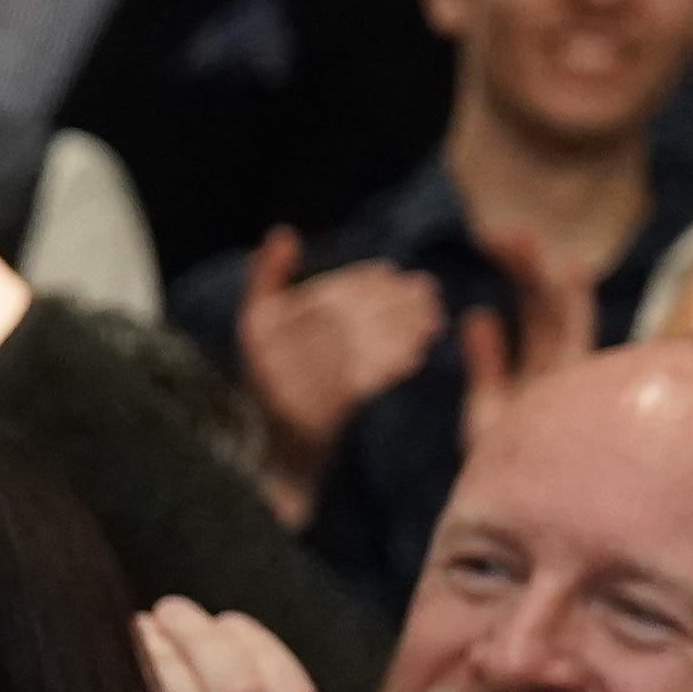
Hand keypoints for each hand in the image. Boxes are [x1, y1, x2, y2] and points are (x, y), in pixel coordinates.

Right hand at [233, 231, 440, 479]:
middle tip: (428, 292)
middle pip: (349, 318)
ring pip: (364, 345)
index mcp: (260, 330)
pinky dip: (395, 365)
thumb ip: (267, 279)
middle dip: (392, 301)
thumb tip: (283, 233)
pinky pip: (369, 382)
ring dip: (403, 328)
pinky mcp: (325, 419)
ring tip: (432, 319)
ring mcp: (298, 391)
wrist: (280, 458)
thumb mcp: (261, 328)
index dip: (364, 281)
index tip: (395, 274)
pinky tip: (419, 355)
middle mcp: (274, 359)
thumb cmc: (277, 383)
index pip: (325, 295)